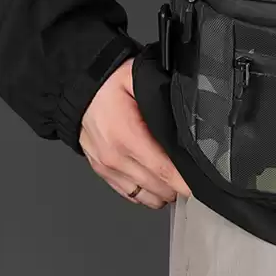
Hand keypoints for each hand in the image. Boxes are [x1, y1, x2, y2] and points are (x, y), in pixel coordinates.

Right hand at [80, 58, 190, 208]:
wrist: (75, 92)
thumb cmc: (106, 86)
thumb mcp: (137, 79)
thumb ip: (161, 96)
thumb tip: (184, 108)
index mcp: (127, 137)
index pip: (164, 171)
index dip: (185, 182)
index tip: (200, 184)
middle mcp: (116, 158)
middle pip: (158, 189)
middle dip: (180, 187)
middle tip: (195, 178)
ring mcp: (108, 168)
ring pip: (146, 197)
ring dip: (165, 192)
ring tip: (177, 180)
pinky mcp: (103, 172)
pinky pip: (131, 195)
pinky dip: (147, 194)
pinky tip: (158, 183)